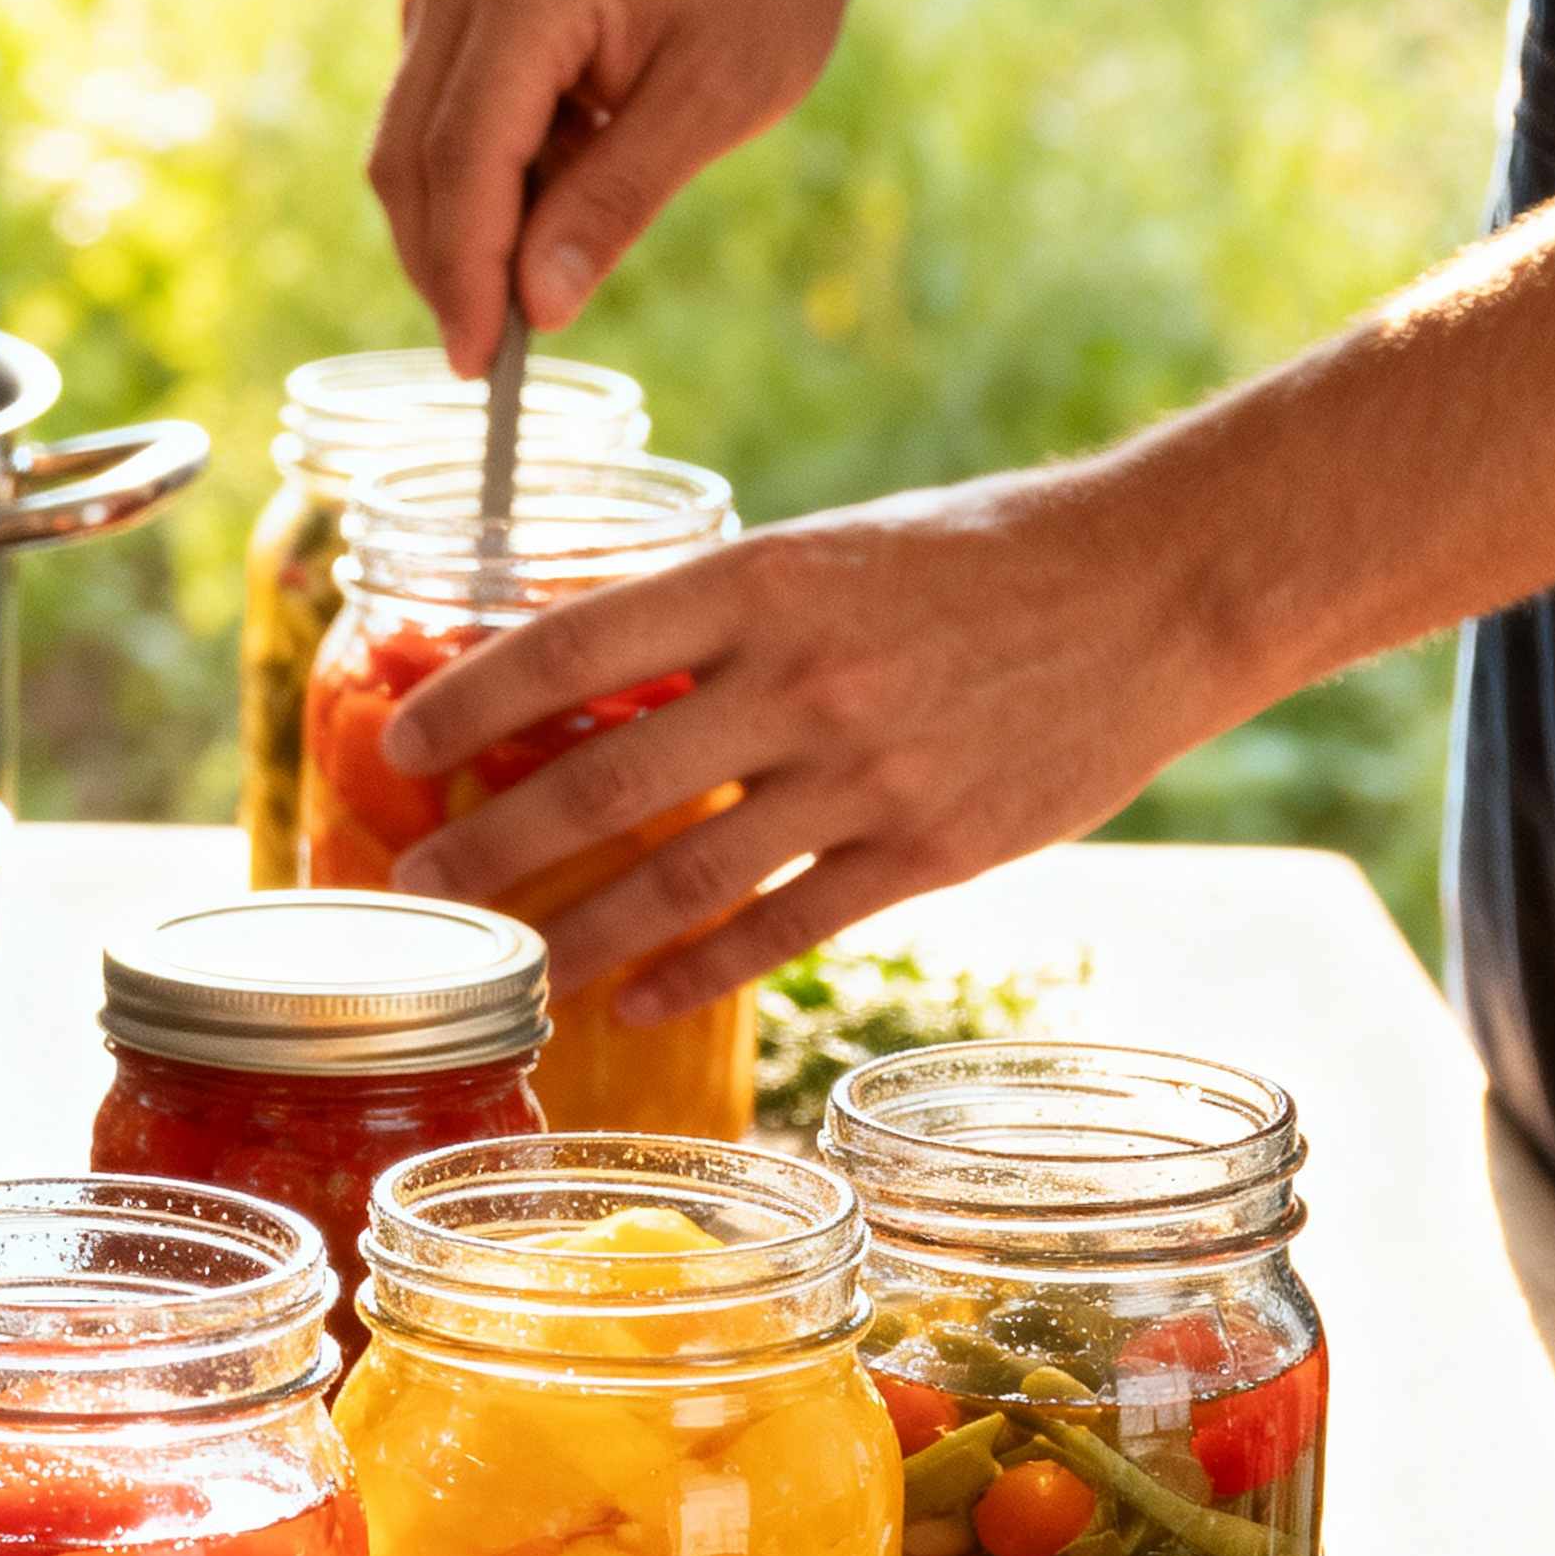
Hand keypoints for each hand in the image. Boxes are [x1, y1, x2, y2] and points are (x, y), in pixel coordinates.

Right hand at [365, 0, 883, 373]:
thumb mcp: (713, 103)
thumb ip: (616, 202)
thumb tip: (537, 307)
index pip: (462, 157)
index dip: (464, 272)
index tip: (480, 363)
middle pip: (411, 159)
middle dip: (448, 265)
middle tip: (499, 351)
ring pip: (413, 149)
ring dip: (473, 222)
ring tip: (570, 227)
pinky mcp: (450, 9)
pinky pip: (438, 123)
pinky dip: (488, 180)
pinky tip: (564, 174)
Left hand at [382, 459, 1267, 1011]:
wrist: (1158, 587)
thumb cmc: (982, 558)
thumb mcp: (832, 552)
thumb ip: (720, 618)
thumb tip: (588, 679)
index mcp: (763, 579)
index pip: (573, 644)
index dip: (471, 701)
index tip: (396, 746)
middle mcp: (801, 677)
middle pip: (604, 778)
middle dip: (492, 845)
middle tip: (415, 896)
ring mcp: (865, 771)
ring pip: (682, 875)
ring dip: (576, 932)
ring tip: (509, 970)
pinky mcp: (928, 850)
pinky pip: (781, 929)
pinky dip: (693, 974)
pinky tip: (632, 1003)